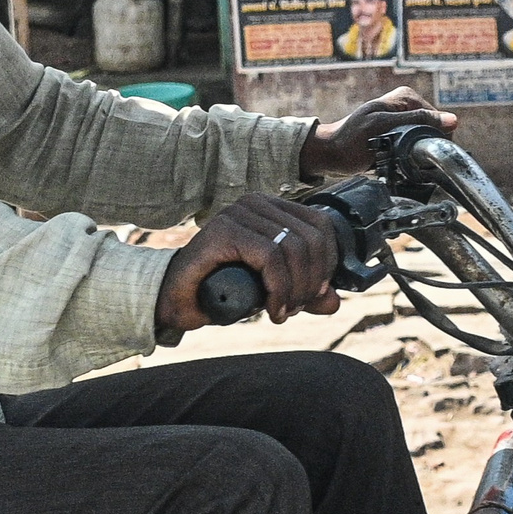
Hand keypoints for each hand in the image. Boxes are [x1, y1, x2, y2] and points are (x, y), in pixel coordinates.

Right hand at [155, 192, 341, 332]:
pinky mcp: (226, 229)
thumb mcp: (273, 290)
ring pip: (293, 248)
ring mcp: (239, 212)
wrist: (177, 298)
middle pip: (311, 238)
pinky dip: (279, 288)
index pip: (321, 225)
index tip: (315, 293)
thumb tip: (334, 302)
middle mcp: (257, 203)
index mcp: (272, 208)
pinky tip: (272, 308)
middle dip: (311, 281)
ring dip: (295, 288)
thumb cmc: (223, 288)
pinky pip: (270, 257)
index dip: (327, 263)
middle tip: (295, 308)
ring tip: (283, 310)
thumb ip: (303, 293)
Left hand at [301, 86, 456, 178]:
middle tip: (404, 160)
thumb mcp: (385, 127)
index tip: (422, 155)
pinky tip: (395, 164)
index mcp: (407, 97)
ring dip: (415, 156)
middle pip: (432, 132)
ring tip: (396, 162)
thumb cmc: (351, 141)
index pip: (439, 120)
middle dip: (423, 148)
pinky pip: (413, 149)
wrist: (330, 154)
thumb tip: (452, 120)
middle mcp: (407, 107)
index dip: (436, 140)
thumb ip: (417, 121)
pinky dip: (407, 159)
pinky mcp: (397, 136)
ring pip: (423, 143)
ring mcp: (403, 122)